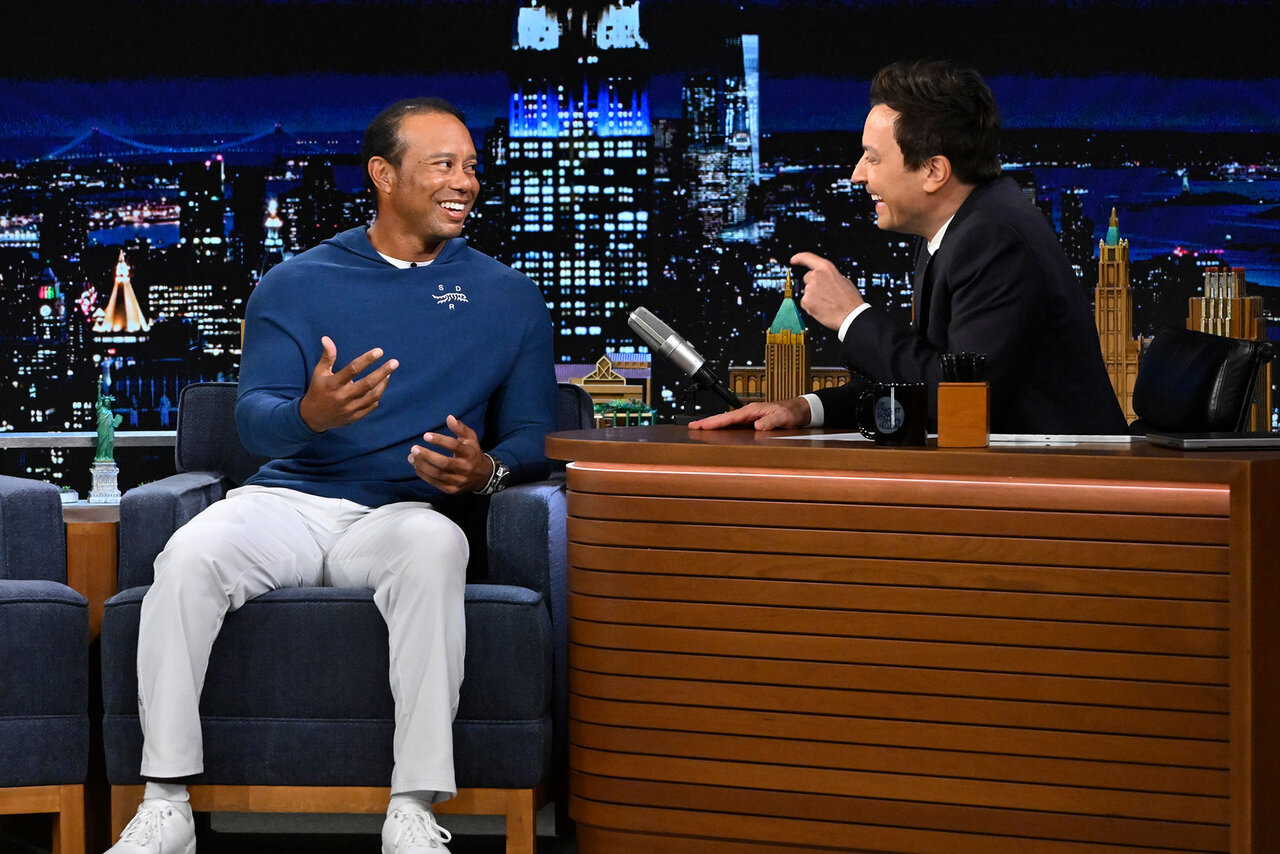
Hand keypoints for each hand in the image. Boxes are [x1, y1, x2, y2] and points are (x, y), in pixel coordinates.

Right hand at [299, 336, 397, 431]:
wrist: (313, 417)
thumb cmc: (318, 390)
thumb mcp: (319, 372)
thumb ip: (327, 356)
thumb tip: (326, 338)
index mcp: (334, 383)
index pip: (353, 369)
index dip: (367, 359)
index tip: (379, 351)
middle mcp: (343, 396)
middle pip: (368, 383)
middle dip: (383, 372)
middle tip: (395, 362)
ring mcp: (350, 408)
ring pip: (373, 396)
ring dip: (383, 384)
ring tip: (389, 374)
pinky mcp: (355, 417)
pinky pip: (371, 406)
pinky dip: (377, 396)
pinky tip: (381, 387)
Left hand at [408, 415, 493, 493]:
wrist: (483, 477)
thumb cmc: (473, 453)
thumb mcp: (470, 438)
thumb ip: (460, 428)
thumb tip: (449, 417)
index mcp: (470, 454)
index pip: (455, 446)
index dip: (440, 441)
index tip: (426, 436)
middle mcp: (465, 468)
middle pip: (444, 463)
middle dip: (427, 456)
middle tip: (414, 449)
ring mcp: (458, 481)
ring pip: (437, 474)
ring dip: (422, 465)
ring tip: (411, 457)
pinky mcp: (452, 489)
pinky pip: (435, 482)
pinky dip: (424, 475)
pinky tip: (417, 466)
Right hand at [688, 398, 811, 430]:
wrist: (799, 411)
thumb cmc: (790, 413)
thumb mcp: (782, 418)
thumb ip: (770, 422)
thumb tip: (757, 427)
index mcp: (751, 410)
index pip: (729, 417)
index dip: (714, 422)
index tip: (701, 425)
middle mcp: (748, 413)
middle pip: (723, 418)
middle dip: (707, 422)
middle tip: (691, 426)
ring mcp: (749, 417)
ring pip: (727, 421)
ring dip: (713, 425)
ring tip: (699, 429)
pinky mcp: (751, 422)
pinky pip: (733, 425)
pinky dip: (723, 427)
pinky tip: (718, 432)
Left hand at [791, 251, 865, 329]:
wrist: (851, 315)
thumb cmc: (850, 300)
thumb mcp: (843, 280)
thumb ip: (830, 276)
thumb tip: (824, 278)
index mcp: (826, 268)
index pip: (807, 258)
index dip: (799, 258)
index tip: (794, 260)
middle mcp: (816, 276)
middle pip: (807, 278)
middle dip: (813, 285)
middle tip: (825, 294)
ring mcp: (809, 289)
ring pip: (806, 292)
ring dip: (813, 297)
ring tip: (826, 303)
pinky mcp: (805, 301)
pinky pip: (804, 302)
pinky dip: (810, 306)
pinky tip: (822, 308)